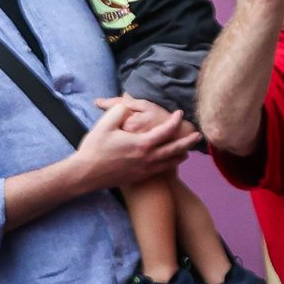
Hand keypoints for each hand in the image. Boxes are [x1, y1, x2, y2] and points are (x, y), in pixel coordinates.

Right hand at [74, 98, 194, 191]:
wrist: (85, 174)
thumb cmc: (94, 149)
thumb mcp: (105, 125)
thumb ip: (119, 111)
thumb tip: (128, 106)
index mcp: (142, 144)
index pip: (166, 131)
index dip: (175, 121)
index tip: (180, 113)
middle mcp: (147, 158)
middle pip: (175, 149)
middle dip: (188, 141)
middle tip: (198, 136)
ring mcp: (145, 169)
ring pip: (170, 162)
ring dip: (181, 155)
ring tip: (188, 151)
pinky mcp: (140, 177)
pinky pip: (160, 170)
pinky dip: (169, 164)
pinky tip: (170, 162)